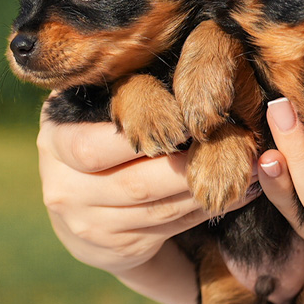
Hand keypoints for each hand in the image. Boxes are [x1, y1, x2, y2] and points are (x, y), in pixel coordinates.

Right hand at [37, 102, 254, 276]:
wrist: (84, 210)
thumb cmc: (101, 139)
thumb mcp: (96, 112)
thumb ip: (121, 90)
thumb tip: (175, 54)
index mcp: (55, 142)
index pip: (94, 145)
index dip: (141, 136)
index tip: (188, 123)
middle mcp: (64, 188)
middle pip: (135, 183)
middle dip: (188, 167)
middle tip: (233, 147)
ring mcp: (88, 224)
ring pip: (159, 209)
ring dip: (207, 188)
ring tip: (248, 168)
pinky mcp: (116, 249)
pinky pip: (171, 227)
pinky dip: (206, 208)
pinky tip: (236, 192)